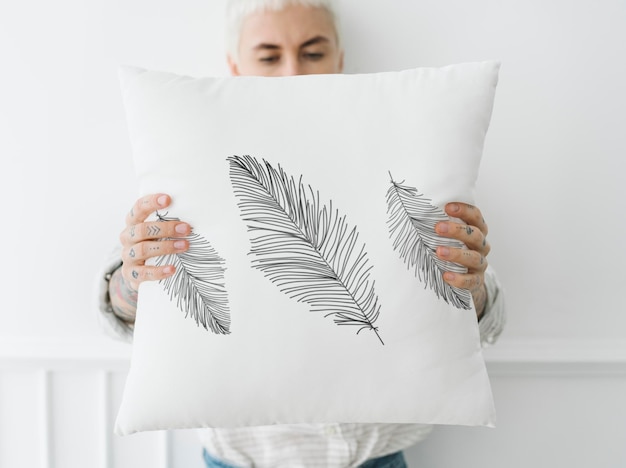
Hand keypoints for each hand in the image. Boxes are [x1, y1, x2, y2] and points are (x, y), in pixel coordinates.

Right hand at [119, 193, 190, 290]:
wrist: (137, 273)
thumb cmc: (152, 245)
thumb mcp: (156, 232)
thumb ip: (168, 223)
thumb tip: (196, 216)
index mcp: (133, 223)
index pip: (138, 208)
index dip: (151, 202)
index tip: (168, 199)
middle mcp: (127, 237)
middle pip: (142, 230)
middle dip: (166, 228)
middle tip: (186, 228)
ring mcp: (128, 256)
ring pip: (143, 249)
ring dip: (165, 247)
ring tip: (185, 246)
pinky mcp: (131, 274)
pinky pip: (143, 273)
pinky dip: (158, 271)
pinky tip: (172, 269)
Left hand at [434, 202, 489, 318]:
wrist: (464, 280)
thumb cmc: (451, 249)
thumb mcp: (447, 236)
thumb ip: (438, 224)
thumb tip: (411, 208)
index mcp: (476, 229)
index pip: (475, 216)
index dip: (464, 210)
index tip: (447, 207)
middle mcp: (481, 245)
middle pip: (475, 235)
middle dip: (457, 230)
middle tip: (438, 228)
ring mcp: (480, 264)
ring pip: (474, 257)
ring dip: (456, 254)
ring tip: (439, 252)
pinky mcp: (477, 281)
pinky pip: (471, 281)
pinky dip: (459, 279)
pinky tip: (446, 276)